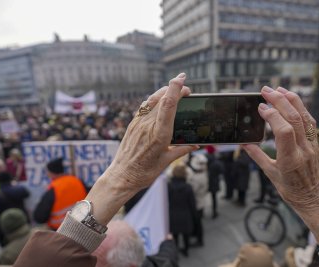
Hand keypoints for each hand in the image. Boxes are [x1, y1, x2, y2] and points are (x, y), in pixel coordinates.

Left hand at [106, 73, 197, 190]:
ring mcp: (138, 123)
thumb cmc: (144, 172)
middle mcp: (148, 125)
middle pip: (162, 98)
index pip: (168, 105)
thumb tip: (196, 144)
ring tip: (174, 89)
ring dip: (164, 91)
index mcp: (159, 134)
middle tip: (186, 89)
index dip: (175, 89)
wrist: (121, 176)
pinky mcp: (132, 124)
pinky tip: (160, 100)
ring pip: (152, 100)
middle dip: (175, 88)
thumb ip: (182, 150)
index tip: (182, 79)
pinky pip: (144, 106)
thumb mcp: (167, 161)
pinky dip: (154, 99)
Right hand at [242, 86, 318, 260]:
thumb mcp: (270, 174)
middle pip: (294, 119)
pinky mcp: (315, 143)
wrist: (313, 198)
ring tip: (279, 89)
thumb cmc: (290, 190)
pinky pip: (310, 121)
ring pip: (304, 117)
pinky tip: (292, 100)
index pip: (283, 131)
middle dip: (280, 101)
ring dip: (292, 100)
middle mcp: (303, 149)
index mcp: (290, 159)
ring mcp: (311, 145)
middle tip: (266, 90)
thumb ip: (256, 155)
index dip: (272, 116)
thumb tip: (243, 142)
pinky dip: (301, 108)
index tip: (260, 108)